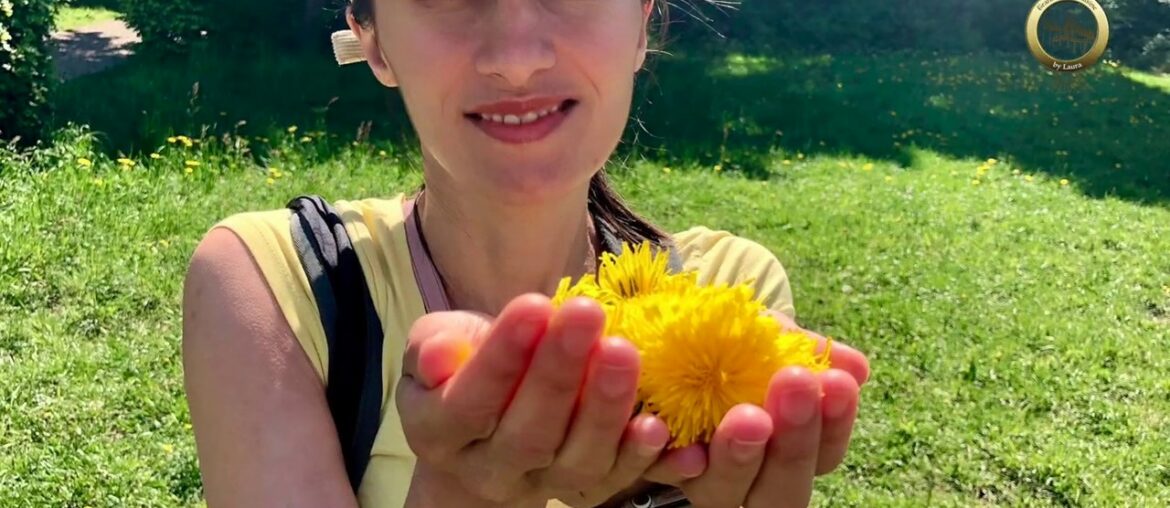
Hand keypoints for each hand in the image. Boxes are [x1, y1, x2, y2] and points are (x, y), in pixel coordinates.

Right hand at [397, 294, 671, 506]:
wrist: (486, 423)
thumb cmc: (463, 365)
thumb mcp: (435, 343)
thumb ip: (431, 345)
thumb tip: (440, 355)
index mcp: (439, 434)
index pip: (467, 404)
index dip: (501, 359)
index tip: (534, 304)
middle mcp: (489, 471)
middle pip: (527, 435)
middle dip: (560, 371)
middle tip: (587, 314)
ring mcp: (541, 486)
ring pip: (576, 461)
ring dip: (604, 407)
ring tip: (624, 352)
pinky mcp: (586, 490)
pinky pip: (617, 481)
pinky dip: (643, 457)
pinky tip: (660, 426)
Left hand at [641, 315, 869, 507]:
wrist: (651, 324)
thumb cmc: (720, 334)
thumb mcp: (762, 332)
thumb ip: (802, 350)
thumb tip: (855, 368)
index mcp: (782, 449)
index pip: (822, 456)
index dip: (833, 426)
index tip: (836, 382)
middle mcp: (744, 476)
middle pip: (780, 493)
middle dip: (793, 443)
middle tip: (796, 384)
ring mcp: (695, 478)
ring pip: (722, 494)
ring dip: (737, 457)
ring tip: (746, 415)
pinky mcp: (645, 466)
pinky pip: (654, 473)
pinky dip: (665, 457)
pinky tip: (664, 428)